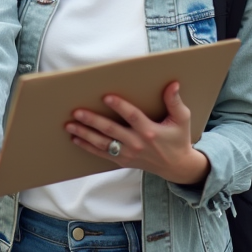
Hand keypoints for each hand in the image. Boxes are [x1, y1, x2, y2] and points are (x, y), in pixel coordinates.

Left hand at [64, 81, 210, 185]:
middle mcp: (137, 143)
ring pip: (102, 143)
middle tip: (77, 111)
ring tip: (70, 125)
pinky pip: (102, 154)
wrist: (176, 167)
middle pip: (111, 130)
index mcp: (150, 131)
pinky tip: (75, 138)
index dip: (119, 106)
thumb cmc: (178, 139)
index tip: (106, 97)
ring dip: (85, 134)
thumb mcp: (182, 120)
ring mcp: (128, 153)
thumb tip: (173, 84)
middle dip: (93, 121)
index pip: (132, 117)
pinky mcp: (122, 160)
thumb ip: (175, 102)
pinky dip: (87, 146)